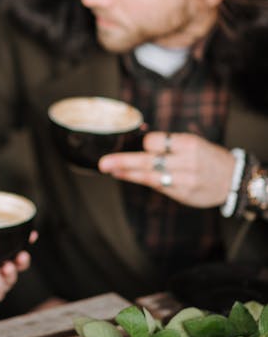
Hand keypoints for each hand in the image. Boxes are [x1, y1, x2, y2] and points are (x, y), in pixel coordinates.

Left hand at [0, 231, 36, 314]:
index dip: (26, 242)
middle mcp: (2, 269)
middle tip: (22, 255)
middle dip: (23, 260)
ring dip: (11, 272)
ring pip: (11, 277)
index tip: (32, 235)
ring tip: (8, 267)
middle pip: (20, 265)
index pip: (15, 248)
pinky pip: (0, 289)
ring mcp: (0, 283)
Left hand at [99, 131, 234, 207]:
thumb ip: (170, 144)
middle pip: (148, 161)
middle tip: (104, 163)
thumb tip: (141, 142)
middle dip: (123, 162)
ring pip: (150, 177)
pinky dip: (141, 180)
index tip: (143, 145)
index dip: (146, 143)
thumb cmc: (209, 157)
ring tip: (111, 170)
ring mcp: (184, 180)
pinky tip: (128, 177)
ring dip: (128, 173)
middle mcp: (186, 163)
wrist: (233, 180)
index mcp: (189, 144)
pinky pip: (157, 187)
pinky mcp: (182, 194)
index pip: (155, 142)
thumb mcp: (194, 143)